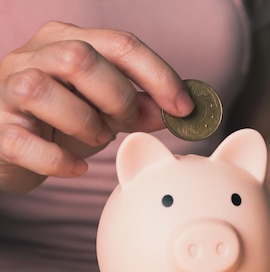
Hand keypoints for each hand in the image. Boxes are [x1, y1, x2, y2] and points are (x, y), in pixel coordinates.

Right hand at [0, 21, 194, 192]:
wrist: (10, 145)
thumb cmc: (62, 120)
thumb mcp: (104, 107)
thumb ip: (138, 105)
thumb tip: (177, 111)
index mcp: (66, 39)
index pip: (121, 44)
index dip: (159, 76)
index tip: (185, 108)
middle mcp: (32, 56)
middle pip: (81, 59)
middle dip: (118, 97)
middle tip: (129, 123)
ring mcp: (7, 90)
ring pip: (43, 90)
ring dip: (85, 123)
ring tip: (97, 138)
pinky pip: (25, 143)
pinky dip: (60, 160)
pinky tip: (77, 166)